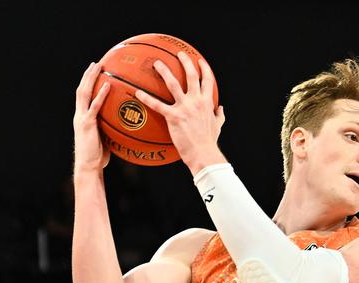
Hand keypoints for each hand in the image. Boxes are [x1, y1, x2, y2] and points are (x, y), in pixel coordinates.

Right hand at [73, 62, 110, 173]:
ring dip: (91, 78)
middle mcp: (79, 115)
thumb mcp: (104, 139)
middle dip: (88, 76)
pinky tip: (108, 85)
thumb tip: (123, 125)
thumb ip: (109, 129)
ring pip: (84, 93)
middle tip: (96, 63)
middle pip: (82, 90)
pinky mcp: (87, 124)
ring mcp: (82, 118)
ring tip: (99, 67)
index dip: (88, 84)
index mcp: (83, 117)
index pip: (84, 96)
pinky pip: (95, 106)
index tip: (95, 73)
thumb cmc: (98, 157)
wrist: (88, 166)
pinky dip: (101, 94)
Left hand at [135, 52, 225, 173]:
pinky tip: (137, 93)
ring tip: (157, 63)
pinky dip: (147, 98)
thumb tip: (221, 109)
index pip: (208, 81)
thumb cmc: (209, 142)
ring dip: (164, 71)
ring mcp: (185, 108)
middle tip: (179, 53)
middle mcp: (197, 101)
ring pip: (173, 84)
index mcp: (207, 103)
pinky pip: (158, 105)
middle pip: (192, 75)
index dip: (204, 69)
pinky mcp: (174, 117)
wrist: (203, 154)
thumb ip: (219, 116)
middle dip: (186, 62)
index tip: (200, 61)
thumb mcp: (217, 127)